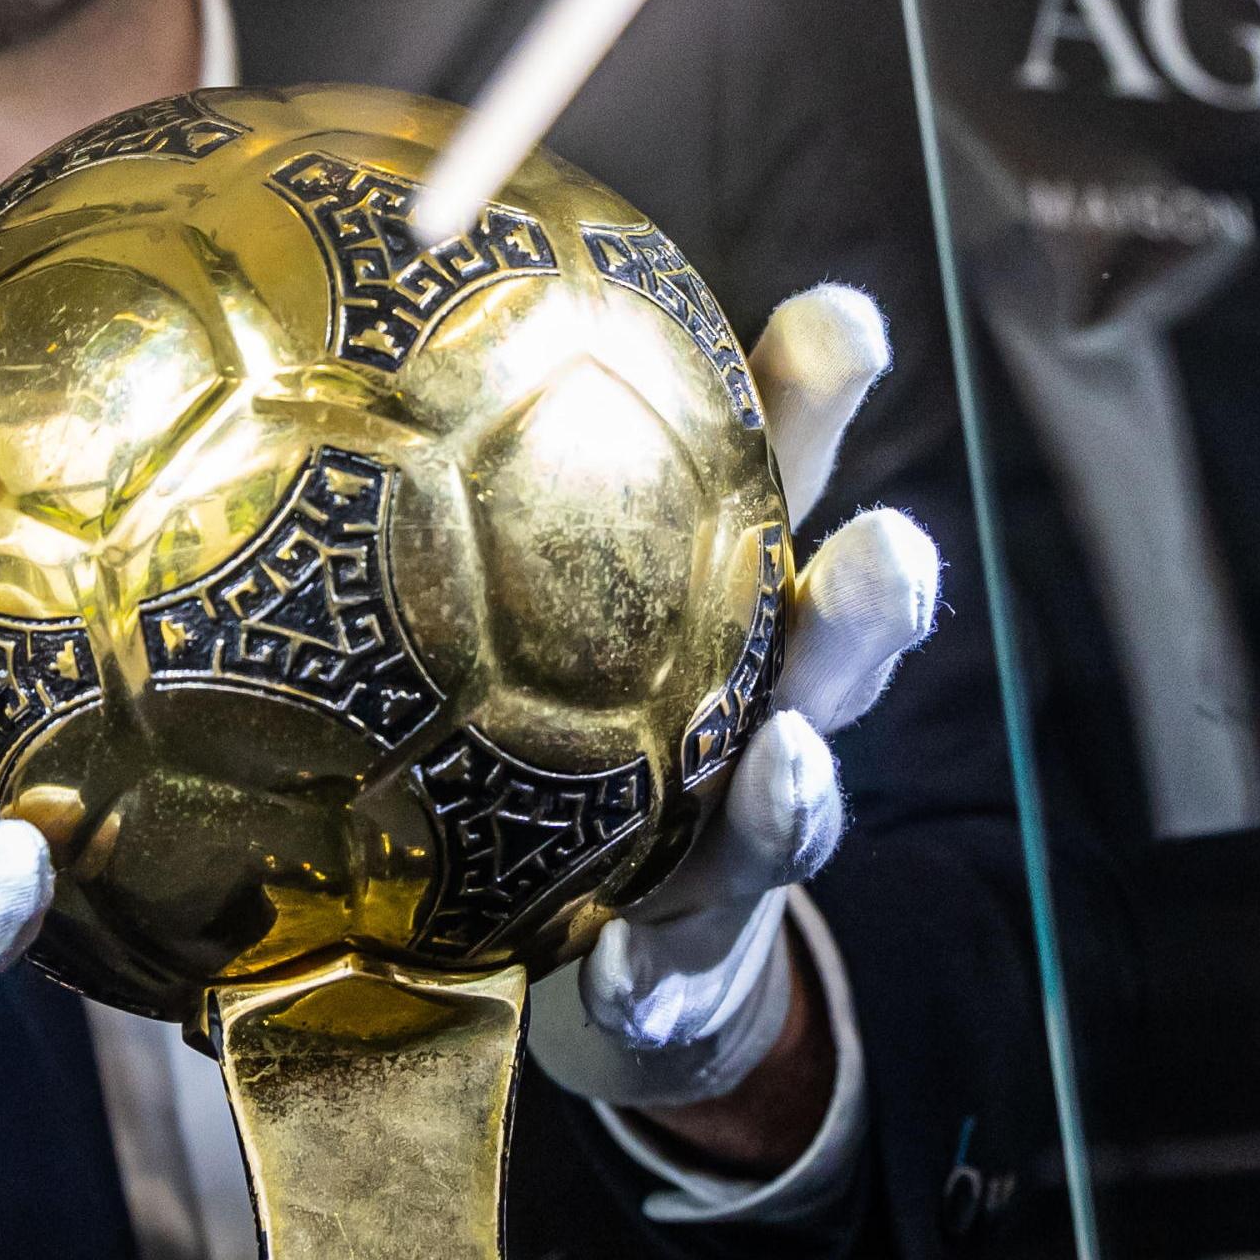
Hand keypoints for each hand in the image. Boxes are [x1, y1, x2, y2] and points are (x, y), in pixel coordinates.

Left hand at [524, 286, 941, 1130]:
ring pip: (795, 810)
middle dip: (878, 598)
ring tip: (789, 762)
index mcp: (738, 604)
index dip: (828, 395)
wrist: (622, 960)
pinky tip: (616, 966)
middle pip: (845, 645)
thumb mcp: (559, 606)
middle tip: (884, 549)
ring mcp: (740, 847)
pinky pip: (667, 975)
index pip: (795, 474)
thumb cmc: (582, 740)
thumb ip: (493, 480)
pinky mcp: (686, 968)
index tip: (841, 320)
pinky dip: (649, 971)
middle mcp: (769, 712)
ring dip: (797, 789)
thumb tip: (375, 284)